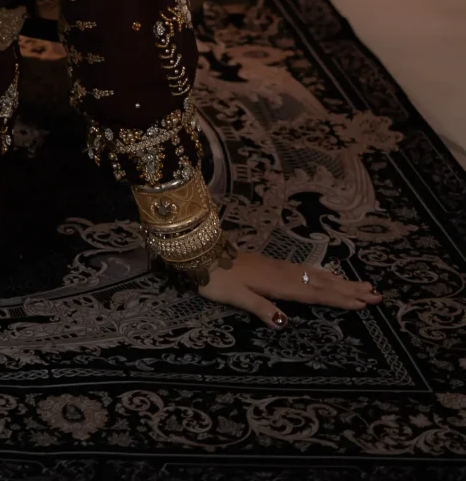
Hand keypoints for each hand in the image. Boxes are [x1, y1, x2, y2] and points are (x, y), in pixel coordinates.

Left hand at [200, 249, 379, 325]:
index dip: (339, 299)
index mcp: (277, 283)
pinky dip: (322, 275)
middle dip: (349, 289)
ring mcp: (278, 267)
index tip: (364, 303)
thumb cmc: (215, 278)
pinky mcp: (272, 266)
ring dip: (339, 281)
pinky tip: (326, 276)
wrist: (199, 252)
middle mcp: (282, 273)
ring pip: (316, 276)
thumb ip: (260, 308)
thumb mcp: (235, 296)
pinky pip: (305, 271)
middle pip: (321, 283)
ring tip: (361, 285)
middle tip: (376, 294)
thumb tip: (286, 322)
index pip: (314, 294)